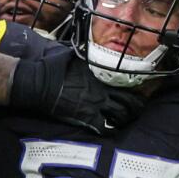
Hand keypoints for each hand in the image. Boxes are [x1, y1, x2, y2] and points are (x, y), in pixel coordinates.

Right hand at [7, 45, 142, 132]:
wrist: (40, 83)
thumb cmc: (53, 67)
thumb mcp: (72, 54)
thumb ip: (84, 54)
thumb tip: (84, 47)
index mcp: (101, 74)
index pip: (126, 82)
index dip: (135, 89)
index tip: (138, 92)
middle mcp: (102, 90)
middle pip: (129, 101)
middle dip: (135, 107)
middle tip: (137, 110)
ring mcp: (95, 105)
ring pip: (121, 115)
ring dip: (125, 118)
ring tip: (124, 120)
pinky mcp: (86, 118)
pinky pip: (105, 128)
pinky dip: (110, 130)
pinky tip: (110, 130)